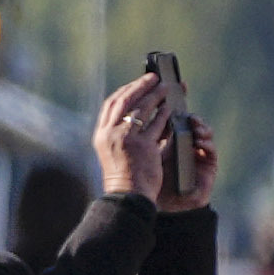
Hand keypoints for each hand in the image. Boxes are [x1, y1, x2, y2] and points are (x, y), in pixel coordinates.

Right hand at [91, 73, 169, 200]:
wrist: (126, 196)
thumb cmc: (123, 176)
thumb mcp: (112, 152)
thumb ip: (120, 134)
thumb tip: (137, 114)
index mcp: (101, 134)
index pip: (111, 104)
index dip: (125, 90)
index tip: (137, 83)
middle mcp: (111, 134)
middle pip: (126, 100)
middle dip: (141, 86)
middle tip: (154, 77)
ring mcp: (127, 139)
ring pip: (143, 108)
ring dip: (156, 95)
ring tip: (167, 88)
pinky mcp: (144, 146)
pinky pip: (157, 124)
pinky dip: (165, 113)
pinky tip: (172, 108)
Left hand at [158, 114, 218, 212]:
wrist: (165, 204)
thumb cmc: (155, 179)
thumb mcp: (152, 156)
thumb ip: (153, 140)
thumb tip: (146, 119)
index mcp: (175, 141)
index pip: (182, 123)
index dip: (182, 115)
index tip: (178, 109)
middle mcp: (190, 146)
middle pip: (196, 127)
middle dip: (195, 120)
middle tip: (190, 117)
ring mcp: (200, 155)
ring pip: (206, 136)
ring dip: (202, 130)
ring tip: (195, 129)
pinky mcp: (209, 166)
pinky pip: (211, 151)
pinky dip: (207, 145)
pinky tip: (200, 143)